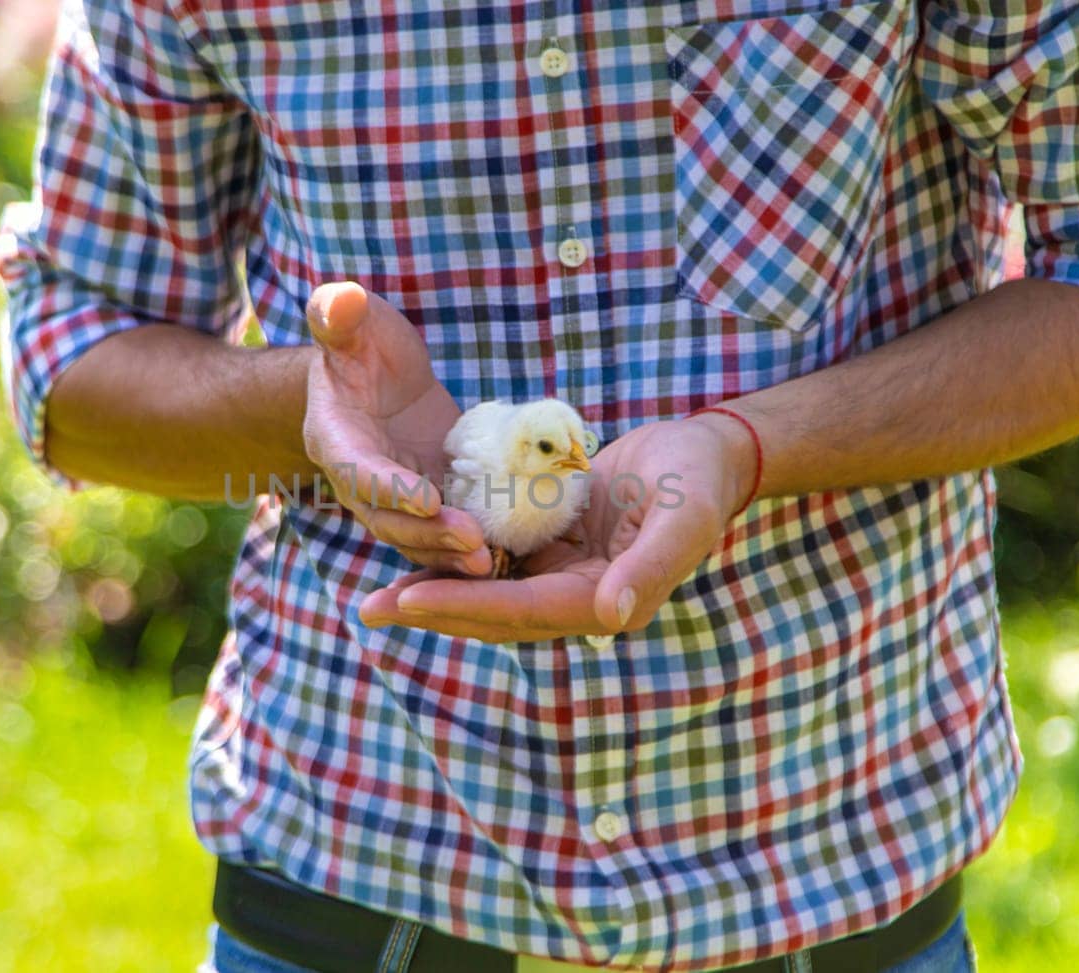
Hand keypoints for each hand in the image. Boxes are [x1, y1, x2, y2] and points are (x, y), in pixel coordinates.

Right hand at [304, 282, 490, 574]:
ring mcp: (396, 495)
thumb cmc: (357, 341)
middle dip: (428, 533)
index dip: (389, 488)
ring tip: (490, 561)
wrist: (375, 373)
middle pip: (388, 519)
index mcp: (335, 438)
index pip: (358, 470)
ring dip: (450, 552)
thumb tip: (340, 300)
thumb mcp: (349, 321)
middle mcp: (360, 479)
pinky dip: (469, 546)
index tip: (426, 500)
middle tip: (472, 541)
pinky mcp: (431, 497)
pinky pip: (445, 529)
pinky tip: (507, 555)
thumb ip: (338, 314)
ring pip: (416, 536)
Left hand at [358, 413, 758, 640]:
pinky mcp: (556, 548)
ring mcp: (564, 574)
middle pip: (492, 613)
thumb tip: (611, 615)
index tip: (408, 599)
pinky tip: (415, 553)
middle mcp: (579, 597)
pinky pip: (497, 563)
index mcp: (606, 599)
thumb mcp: (682, 516)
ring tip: (377, 597)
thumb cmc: (698, 479)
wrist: (710, 454)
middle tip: (368, 610)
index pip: (520, 610)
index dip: (463, 606)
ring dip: (435, 594)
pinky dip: (456, 563)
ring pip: (488, 592)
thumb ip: (649, 566)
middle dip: (432, 611)